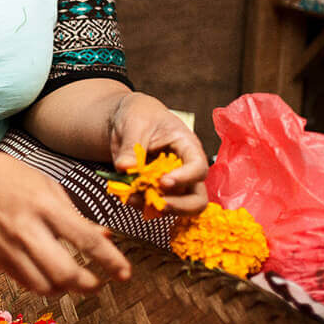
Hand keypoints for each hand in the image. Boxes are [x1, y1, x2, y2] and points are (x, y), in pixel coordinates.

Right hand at [0, 150, 131, 295]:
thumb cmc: (10, 179)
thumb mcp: (48, 186)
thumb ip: (77, 216)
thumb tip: (105, 237)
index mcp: (44, 206)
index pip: (86, 240)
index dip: (110, 260)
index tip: (125, 273)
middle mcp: (27, 230)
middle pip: (65, 273)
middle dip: (89, 285)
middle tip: (99, 282)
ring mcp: (10, 248)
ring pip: (46, 287)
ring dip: (67, 289)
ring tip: (76, 280)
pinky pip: (28, 284)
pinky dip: (46, 286)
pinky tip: (53, 276)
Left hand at [108, 93, 208, 215]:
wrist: (128, 121)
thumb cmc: (139, 115)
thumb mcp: (134, 123)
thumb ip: (131, 146)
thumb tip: (125, 167)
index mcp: (187, 146)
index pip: (198, 167)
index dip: (185, 178)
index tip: (163, 181)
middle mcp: (186, 169)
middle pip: (197, 198)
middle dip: (180, 206)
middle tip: (157, 203)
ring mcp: (173, 184)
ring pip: (177, 208)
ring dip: (155, 207)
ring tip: (131, 197)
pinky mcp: (156, 191)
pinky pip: (154, 206)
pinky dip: (141, 205)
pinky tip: (127, 196)